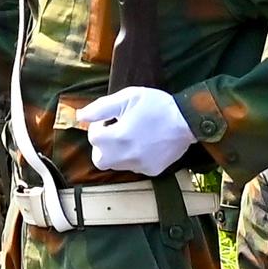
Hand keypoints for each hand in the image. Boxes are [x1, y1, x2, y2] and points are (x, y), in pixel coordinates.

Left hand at [75, 86, 193, 176]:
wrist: (188, 119)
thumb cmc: (157, 105)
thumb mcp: (126, 98)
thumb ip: (100, 108)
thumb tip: (80, 116)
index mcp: (117, 138)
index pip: (92, 137)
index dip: (99, 125)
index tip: (111, 119)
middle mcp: (126, 156)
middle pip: (99, 158)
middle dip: (103, 146)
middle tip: (116, 132)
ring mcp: (140, 165)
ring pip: (116, 164)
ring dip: (117, 152)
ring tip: (131, 136)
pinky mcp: (152, 170)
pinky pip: (134, 167)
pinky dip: (134, 158)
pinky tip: (144, 144)